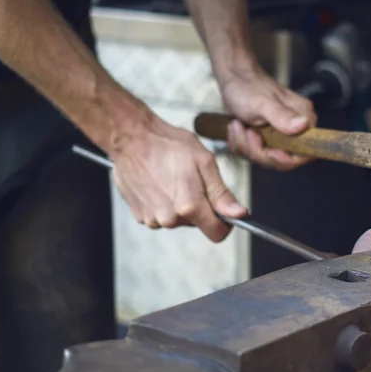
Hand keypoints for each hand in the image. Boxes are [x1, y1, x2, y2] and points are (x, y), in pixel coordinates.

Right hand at [111, 115, 247, 242]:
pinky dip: (162, 204)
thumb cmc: (168, 144)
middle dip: (199, 207)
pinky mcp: (139, 215)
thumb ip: (221, 193)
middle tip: (191, 180)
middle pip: (197, 224)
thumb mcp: (204, 162)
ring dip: (179, 205)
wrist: (131, 138)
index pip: (217, 233)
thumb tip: (239, 214)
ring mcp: (152, 219)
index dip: (224, 223)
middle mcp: (170, 218)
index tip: (223, 210)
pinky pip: (160, 216)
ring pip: (178, 220)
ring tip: (171, 179)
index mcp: (189, 207)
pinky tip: (157, 184)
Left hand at [220, 65, 315, 170]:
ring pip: (266, 158)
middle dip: (258, 151)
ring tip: (238, 125)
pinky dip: (242, 144)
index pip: (304, 153)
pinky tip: (237, 127)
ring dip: (246, 145)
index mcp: (303, 119)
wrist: (233, 78)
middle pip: (282, 160)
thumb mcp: (262, 102)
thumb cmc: (247, 86)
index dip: (284, 158)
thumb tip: (302, 125)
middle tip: (246, 131)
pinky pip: (256, 153)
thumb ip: (282, 115)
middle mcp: (296, 128)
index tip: (267, 150)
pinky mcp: (268, 138)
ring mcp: (282, 134)